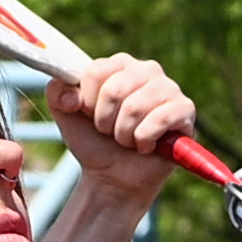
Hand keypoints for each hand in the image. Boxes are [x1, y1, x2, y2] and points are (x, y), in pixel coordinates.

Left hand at [50, 54, 200, 202]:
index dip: (87, 102)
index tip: (91, 117)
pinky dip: (144, 140)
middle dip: (105, 122)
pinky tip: (146, 146)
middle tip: (110, 133)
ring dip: (123, 135)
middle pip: (114, 89)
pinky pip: (160, 119)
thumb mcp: (66, 116)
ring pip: (135, 107)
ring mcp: (169, 88)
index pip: (95, 71)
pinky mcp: (185, 110)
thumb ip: (56, 92)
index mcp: (119, 64)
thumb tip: (72, 95)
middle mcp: (147, 69)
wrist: (113, 177)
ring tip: (127, 141)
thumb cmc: (94, 142)